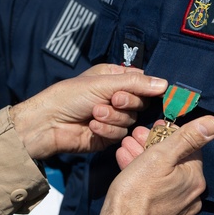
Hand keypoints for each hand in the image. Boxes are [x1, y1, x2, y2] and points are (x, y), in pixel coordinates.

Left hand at [10, 64, 166, 159]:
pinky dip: (106, 130)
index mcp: (114, 78)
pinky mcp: (108, 137)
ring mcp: (112, 118)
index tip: (146, 89)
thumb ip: (134, 83)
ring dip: (112, 117)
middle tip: (112, 100)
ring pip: (130, 120)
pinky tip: (92, 126)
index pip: (142, 81)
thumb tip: (164, 84)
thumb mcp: (102, 82)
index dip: (145, 87)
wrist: (49, 123)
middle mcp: (116, 97)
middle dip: (126, 102)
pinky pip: (120, 135)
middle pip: (140, 102)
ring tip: (94, 113)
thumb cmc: (70, 96)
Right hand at [95, 116, 213, 214]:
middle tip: (136, 136)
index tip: (153, 127)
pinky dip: (143, 176)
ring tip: (127, 147)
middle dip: (153, 144)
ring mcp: (177, 208)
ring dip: (144, 158)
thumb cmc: (136, 193)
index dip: (169, 133)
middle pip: (174, 160)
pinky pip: (156, 190)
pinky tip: (127, 165)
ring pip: (163, 175)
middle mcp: (191, 195)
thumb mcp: (160, 156)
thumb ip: (187, 138)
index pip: (189, 146)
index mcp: (195, 179)